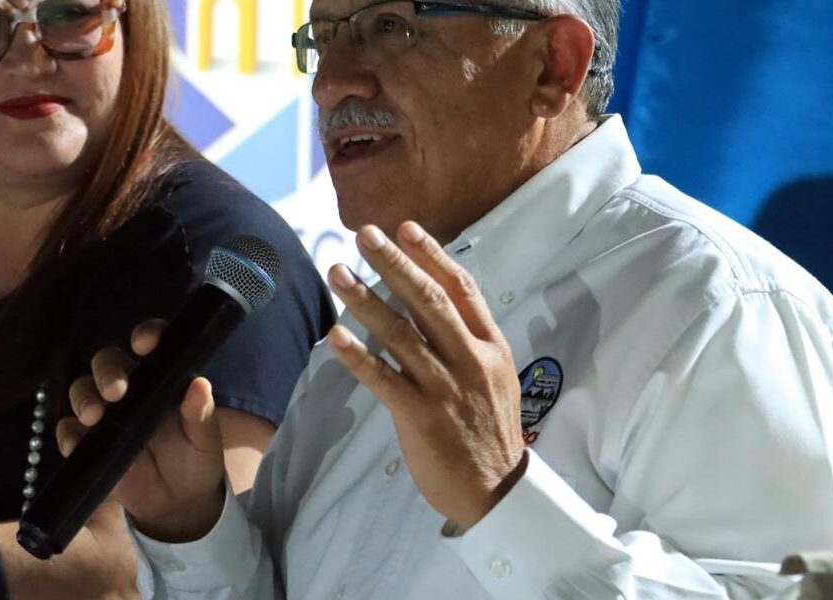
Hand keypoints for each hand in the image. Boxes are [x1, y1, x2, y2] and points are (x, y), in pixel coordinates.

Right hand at [57, 321, 226, 542]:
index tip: (145, 343)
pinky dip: (68, 434)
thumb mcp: (204, 440)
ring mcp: (107, 414)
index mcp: (162, 378)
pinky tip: (75, 442)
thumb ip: (200, 414)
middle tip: (116, 392)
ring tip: (94, 416)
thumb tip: (200, 383)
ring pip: (83, 390)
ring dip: (84, 398)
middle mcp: (131, 388)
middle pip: (108, 362)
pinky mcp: (89, 443)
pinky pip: (70, 431)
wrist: (177, 504)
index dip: (147, 334)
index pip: (152, 344)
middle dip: (107, 372)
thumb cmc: (196, 461)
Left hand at [327, 222, 526, 530]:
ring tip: (338, 272)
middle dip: (394, 263)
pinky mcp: (420, 416)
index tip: (406, 227)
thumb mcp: (494, 375)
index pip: (460, 289)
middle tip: (365, 234)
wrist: (497, 490)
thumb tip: (432, 301)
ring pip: (400, 334)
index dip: (432, 255)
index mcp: (490, 345)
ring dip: (365, 299)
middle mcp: (469, 359)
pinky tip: (334, 335)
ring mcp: (445, 387)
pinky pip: (383, 379)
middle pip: (428, 301)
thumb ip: (467, 340)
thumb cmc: (490, 430)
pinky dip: (357, 356)